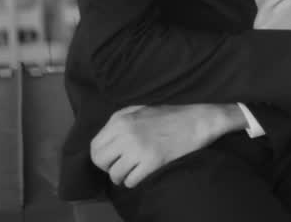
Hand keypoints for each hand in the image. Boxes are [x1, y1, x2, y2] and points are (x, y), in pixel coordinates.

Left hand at [89, 104, 242, 187]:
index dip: (101, 156)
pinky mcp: (152, 162)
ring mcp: (138, 149)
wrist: (195, 122)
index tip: (112, 158)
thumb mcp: (139, 110)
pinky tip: (142, 174)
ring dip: (122, 177)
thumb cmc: (168, 116)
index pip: (95, 146)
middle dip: (108, 167)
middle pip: (100, 162)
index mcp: (120, 120)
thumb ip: (119, 121)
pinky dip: (134, 181)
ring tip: (131, 172)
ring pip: (115, 174)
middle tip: (120, 166)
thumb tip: (104, 140)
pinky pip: (131, 181)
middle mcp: (126, 134)